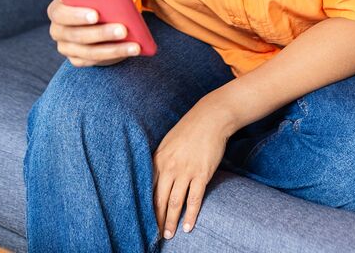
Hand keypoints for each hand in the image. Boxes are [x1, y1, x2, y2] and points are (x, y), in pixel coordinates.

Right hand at [47, 0, 140, 66]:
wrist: (96, 15)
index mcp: (57, 9)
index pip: (61, 13)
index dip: (78, 15)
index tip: (96, 15)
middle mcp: (57, 30)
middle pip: (77, 35)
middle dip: (102, 33)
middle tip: (123, 30)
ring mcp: (65, 47)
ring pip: (88, 51)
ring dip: (114, 48)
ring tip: (134, 45)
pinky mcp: (76, 59)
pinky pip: (94, 61)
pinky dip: (114, 56)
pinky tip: (130, 50)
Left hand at [152, 96, 230, 239]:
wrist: (210, 118)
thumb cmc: (189, 129)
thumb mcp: (168, 142)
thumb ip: (161, 160)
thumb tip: (155, 177)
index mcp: (159, 158)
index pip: (148, 188)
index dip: (146, 206)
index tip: (144, 219)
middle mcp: (170, 166)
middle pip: (160, 199)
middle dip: (157, 219)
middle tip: (156, 234)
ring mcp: (186, 171)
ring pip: (175, 202)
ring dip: (171, 221)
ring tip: (169, 235)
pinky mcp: (201, 174)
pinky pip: (194, 199)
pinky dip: (191, 215)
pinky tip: (188, 226)